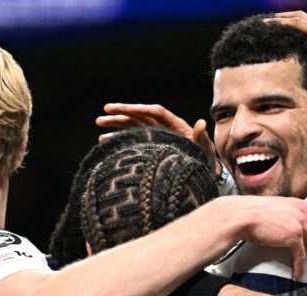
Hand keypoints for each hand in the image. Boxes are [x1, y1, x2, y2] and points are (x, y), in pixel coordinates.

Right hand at [96, 103, 221, 176]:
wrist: (203, 176)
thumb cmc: (206, 162)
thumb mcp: (206, 151)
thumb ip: (202, 138)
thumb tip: (201, 123)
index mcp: (176, 126)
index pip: (156, 112)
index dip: (140, 109)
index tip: (124, 108)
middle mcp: (165, 128)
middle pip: (141, 116)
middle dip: (123, 113)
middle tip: (104, 111)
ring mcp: (157, 137)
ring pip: (134, 127)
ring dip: (117, 125)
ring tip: (99, 124)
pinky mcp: (151, 147)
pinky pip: (133, 140)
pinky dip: (119, 139)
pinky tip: (104, 140)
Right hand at [221, 196, 306, 280]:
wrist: (242, 216)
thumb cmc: (253, 213)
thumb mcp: (276, 208)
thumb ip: (289, 214)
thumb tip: (292, 227)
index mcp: (299, 204)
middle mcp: (302, 212)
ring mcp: (299, 223)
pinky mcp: (293, 236)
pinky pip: (301, 255)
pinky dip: (301, 267)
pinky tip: (299, 275)